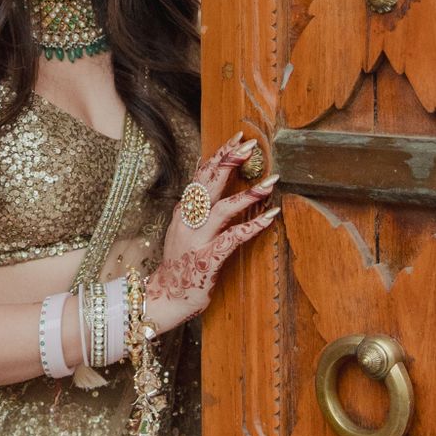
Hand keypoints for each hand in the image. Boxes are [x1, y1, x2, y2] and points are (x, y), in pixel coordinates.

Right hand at [146, 130, 279, 333]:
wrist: (165, 298)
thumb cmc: (180, 264)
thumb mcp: (182, 229)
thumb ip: (193, 207)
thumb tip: (203, 182)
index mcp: (183, 211)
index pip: (201, 175)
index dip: (219, 155)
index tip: (237, 137)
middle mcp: (188, 221)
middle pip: (208, 185)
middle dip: (229, 163)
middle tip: (250, 146)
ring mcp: (197, 240)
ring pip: (221, 210)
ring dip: (247, 195)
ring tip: (270, 182)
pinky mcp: (207, 260)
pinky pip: (232, 239)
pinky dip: (252, 226)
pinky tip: (270, 216)